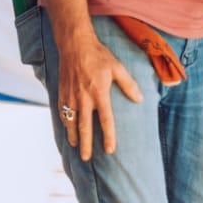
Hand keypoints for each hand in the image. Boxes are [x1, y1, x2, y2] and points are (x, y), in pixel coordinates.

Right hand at [56, 32, 143, 159]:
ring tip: (76, 147)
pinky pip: (62, 112)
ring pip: (71, 122)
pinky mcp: (62, 93)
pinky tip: (68, 129)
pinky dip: (65, 123)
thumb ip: (129, 84)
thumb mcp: (117, 67)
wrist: (75, 45)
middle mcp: (84, 98)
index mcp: (100, 93)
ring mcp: (71, 96)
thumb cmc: (98, 56)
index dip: (108, 137)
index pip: (106, 120)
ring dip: (73, 136)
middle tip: (87, 158)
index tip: (109, 150)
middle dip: (86, 144)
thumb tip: (140, 99)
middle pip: (85, 127)